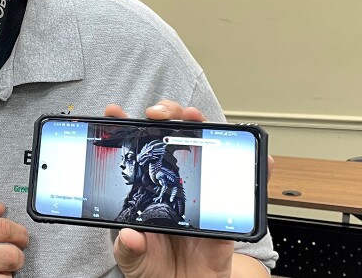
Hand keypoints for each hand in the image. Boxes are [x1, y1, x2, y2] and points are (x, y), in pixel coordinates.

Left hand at [103, 100, 270, 276]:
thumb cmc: (155, 266)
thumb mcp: (133, 258)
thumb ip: (129, 248)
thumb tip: (130, 237)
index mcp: (146, 190)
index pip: (135, 152)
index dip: (126, 127)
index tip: (115, 112)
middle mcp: (173, 185)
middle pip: (171, 138)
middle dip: (166, 115)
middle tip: (157, 114)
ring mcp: (200, 193)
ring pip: (204, 151)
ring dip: (203, 127)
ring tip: (195, 116)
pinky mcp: (225, 212)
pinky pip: (243, 188)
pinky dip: (257, 172)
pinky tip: (260, 160)